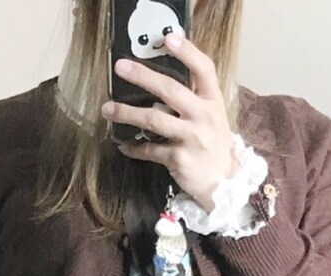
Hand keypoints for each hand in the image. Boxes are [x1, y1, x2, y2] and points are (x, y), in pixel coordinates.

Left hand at [102, 32, 237, 212]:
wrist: (223, 182)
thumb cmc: (212, 143)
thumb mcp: (212, 115)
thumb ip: (194, 96)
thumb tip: (159, 80)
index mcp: (213, 101)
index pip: (204, 69)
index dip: (187, 52)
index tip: (168, 38)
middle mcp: (203, 116)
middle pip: (170, 90)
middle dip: (143, 76)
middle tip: (121, 68)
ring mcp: (191, 138)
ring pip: (154, 120)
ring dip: (127, 113)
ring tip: (107, 109)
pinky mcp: (179, 159)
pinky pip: (150, 150)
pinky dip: (134, 148)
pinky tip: (123, 144)